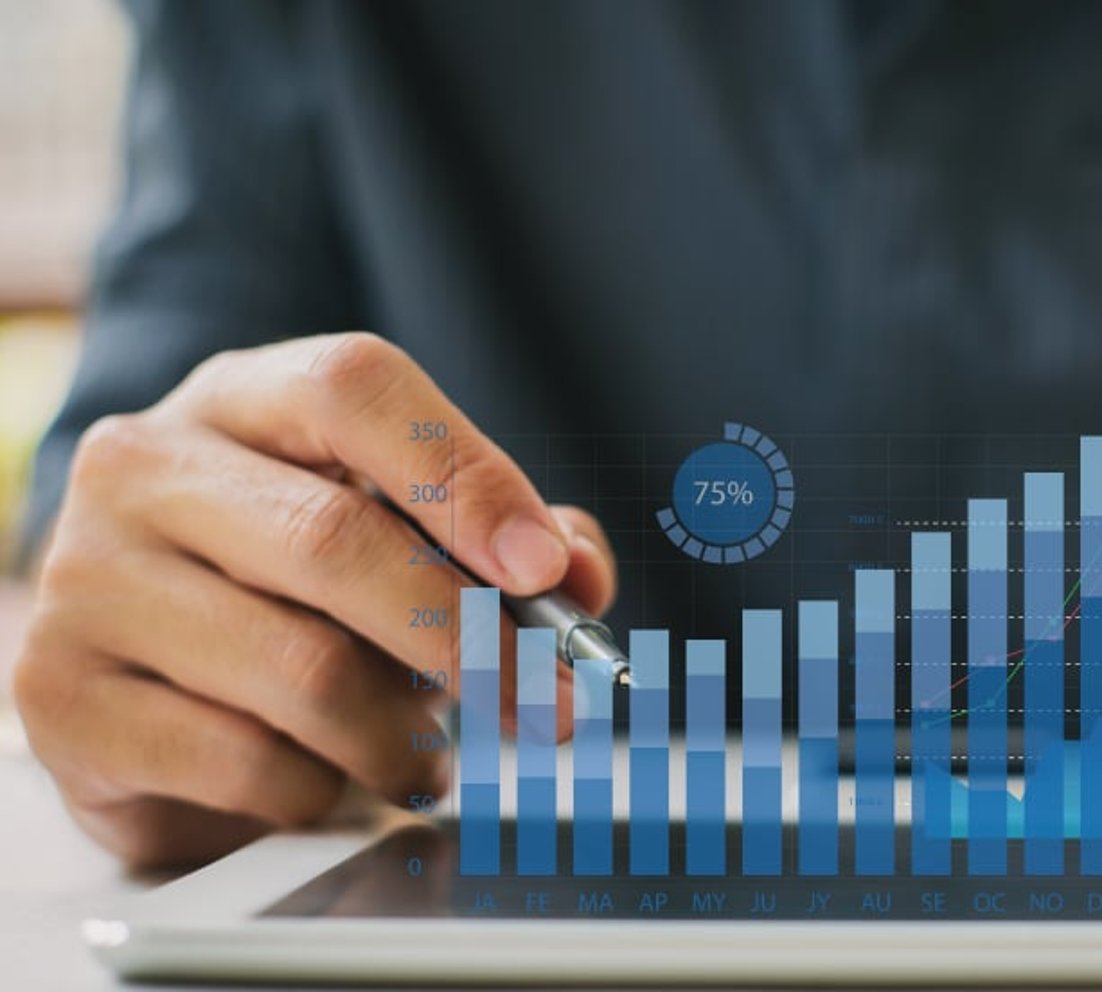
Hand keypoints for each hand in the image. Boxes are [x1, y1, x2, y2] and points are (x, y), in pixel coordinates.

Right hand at [14, 332, 616, 866]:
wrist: (141, 673)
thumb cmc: (293, 590)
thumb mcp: (401, 533)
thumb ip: (507, 540)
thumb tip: (579, 574)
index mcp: (241, 398)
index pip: (352, 387)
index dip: (464, 477)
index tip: (543, 570)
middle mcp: (145, 467)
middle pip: (333, 538)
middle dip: (468, 636)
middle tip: (546, 700)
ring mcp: (88, 580)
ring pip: (302, 669)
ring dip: (402, 732)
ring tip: (425, 750)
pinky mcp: (64, 698)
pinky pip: (244, 762)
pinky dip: (323, 787)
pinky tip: (329, 777)